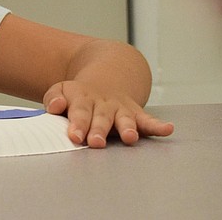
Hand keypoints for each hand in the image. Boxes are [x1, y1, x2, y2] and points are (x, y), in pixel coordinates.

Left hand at [44, 81, 174, 147]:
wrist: (104, 79)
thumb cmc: (78, 94)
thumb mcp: (61, 90)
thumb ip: (54, 98)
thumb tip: (53, 106)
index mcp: (82, 98)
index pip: (79, 112)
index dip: (77, 124)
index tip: (74, 136)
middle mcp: (103, 104)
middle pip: (101, 118)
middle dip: (99, 130)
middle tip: (96, 142)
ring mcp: (121, 109)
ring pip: (125, 119)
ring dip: (127, 128)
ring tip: (129, 137)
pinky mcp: (136, 113)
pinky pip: (148, 119)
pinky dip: (158, 125)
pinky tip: (167, 129)